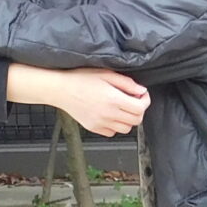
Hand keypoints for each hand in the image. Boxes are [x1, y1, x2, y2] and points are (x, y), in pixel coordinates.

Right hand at [13, 64, 150, 137]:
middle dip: (138, 110)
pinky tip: (110, 114)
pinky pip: (112, 132)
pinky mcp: (93, 128)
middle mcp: (108, 114)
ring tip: (121, 107)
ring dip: (128, 119)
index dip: (145, 100)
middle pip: (136, 120)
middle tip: (132, 100)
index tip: (141, 94)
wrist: (61, 89)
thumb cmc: (80, 78)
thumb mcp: (106, 74)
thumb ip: (126, 83)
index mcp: (113, 99)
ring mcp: (100, 123)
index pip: (140, 108)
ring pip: (126, 129)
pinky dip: (115, 125)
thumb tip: (141, 91)